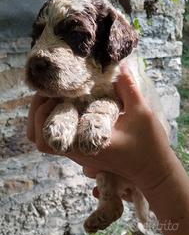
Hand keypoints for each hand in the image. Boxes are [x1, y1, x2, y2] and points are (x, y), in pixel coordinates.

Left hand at [27, 64, 170, 190]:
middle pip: (37, 138)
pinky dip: (54, 120)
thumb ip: (128, 87)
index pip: (46, 135)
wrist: (152, 169)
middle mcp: (76, 151)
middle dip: (36, 110)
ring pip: (44, 139)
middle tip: (51, 90)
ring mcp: (77, 153)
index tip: (56, 91)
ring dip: (43, 116)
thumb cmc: (148, 145)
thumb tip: (118, 65)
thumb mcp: (141, 112)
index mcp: (85, 144)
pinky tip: (68, 105)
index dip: (42, 111)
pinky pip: (56, 137)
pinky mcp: (81, 150)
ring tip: (56, 96)